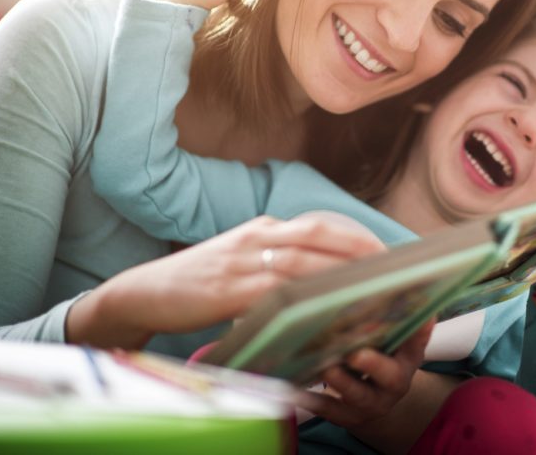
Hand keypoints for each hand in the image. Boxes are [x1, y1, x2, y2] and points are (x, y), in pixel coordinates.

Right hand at [66, 212, 385, 348]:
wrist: (143, 294)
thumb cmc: (197, 282)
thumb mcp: (240, 260)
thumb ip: (276, 261)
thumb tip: (318, 276)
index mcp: (262, 228)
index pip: (318, 224)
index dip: (354, 234)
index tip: (384, 249)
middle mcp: (256, 237)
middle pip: (318, 235)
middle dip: (358, 248)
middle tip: (391, 266)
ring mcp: (241, 262)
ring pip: (301, 261)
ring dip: (339, 274)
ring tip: (371, 289)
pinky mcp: (226, 290)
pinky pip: (273, 293)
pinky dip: (303, 300)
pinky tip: (324, 311)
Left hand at [295, 319, 435, 428]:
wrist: (377, 403)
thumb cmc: (383, 361)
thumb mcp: (397, 344)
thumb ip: (398, 321)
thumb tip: (407, 289)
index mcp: (408, 360)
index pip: (418, 343)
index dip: (421, 333)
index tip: (421, 317)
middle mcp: (395, 384)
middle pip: (390, 376)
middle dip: (373, 364)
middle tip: (356, 353)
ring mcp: (372, 403)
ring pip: (358, 394)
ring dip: (342, 382)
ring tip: (326, 368)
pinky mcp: (349, 416)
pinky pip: (330, 410)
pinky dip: (313, 401)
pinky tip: (296, 391)